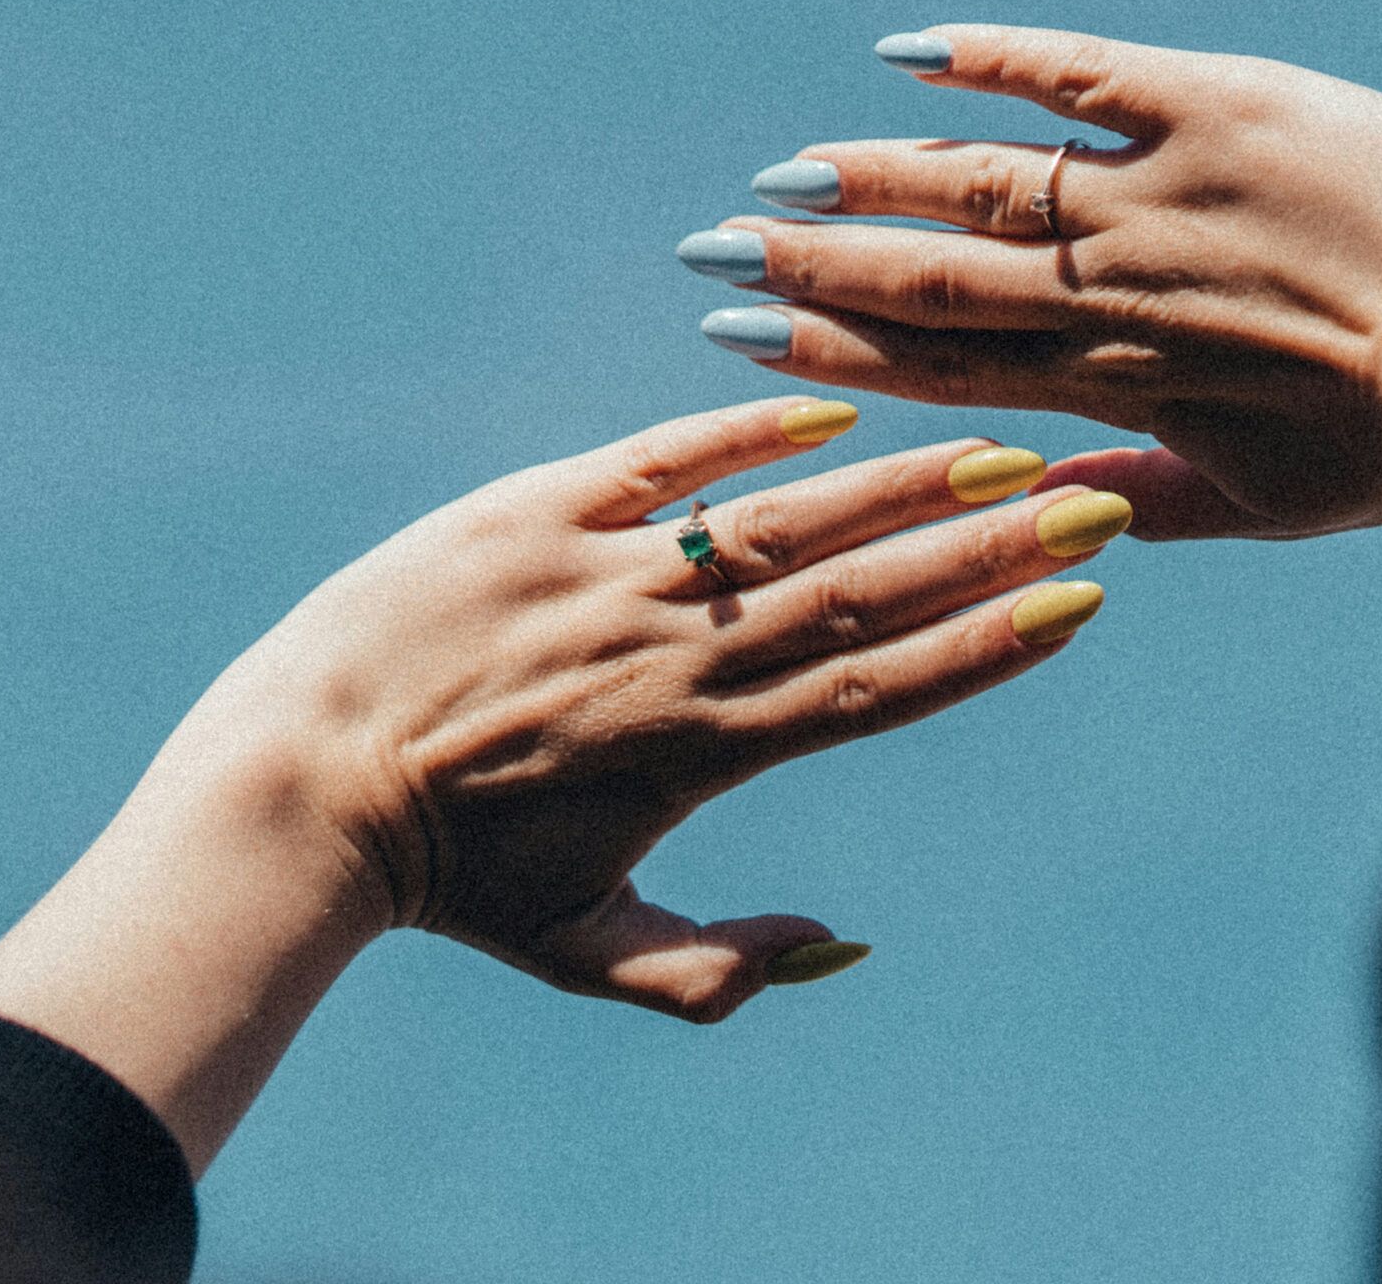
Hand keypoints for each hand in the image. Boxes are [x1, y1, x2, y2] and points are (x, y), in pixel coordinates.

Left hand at [183, 395, 1124, 1017]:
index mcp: (697, 754)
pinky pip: (654, 461)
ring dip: (896, 486)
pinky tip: (827, 413)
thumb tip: (847, 944)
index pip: (874, 690)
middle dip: (986, 553)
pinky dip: (740, 435)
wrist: (292, 794)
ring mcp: (598, 576)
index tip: (1079, 607)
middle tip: (1089, 500)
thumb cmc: (449, 884)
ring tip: (997, 454)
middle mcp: (668, 656)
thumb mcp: (584, 954)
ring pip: (778, 522)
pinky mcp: (526, 516)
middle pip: (856, 594)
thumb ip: (717, 967)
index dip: (984, 650)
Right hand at [681, 26, 1381, 610]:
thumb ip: (1148, 504)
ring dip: (872, 175)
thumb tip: (1056, 515)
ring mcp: (1153, 194)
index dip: (840, 350)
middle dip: (813, 264)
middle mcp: (1107, 293)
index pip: (947, 369)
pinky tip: (907, 54)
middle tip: (715, 249)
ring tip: (787, 172)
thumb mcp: (1269, 503)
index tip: (750, 336)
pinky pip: (1072, 76)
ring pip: (977, 182)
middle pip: (929, 275)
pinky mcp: (1214, 107)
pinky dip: (987, 62)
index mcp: (1115, 392)